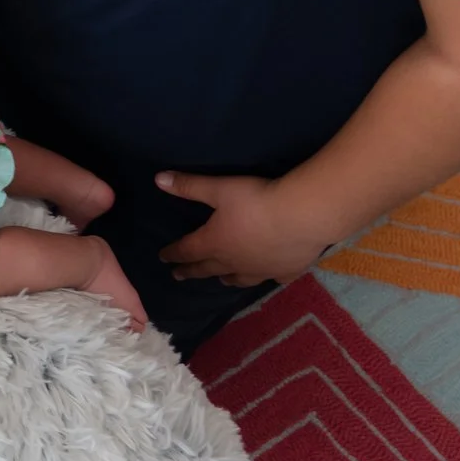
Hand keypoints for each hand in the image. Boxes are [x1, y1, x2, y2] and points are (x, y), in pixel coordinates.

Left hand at [154, 172, 330, 287]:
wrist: (301, 216)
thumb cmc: (255, 200)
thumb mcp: (219, 189)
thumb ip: (189, 185)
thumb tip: (158, 180)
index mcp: (215, 243)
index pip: (187, 250)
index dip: (173, 253)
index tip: (163, 258)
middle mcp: (234, 262)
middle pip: (208, 269)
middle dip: (192, 271)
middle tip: (179, 276)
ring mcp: (260, 270)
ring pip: (238, 278)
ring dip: (226, 278)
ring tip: (221, 280)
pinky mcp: (285, 271)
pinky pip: (273, 278)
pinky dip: (268, 277)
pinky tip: (270, 276)